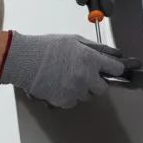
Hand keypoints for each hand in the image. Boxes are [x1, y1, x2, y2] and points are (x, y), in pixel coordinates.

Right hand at [0, 32, 141, 108]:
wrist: (25, 60)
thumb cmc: (49, 47)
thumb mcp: (75, 40)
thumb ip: (98, 48)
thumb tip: (118, 55)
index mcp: (91, 59)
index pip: (116, 69)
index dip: (114, 69)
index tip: (111, 69)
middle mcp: (86, 77)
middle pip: (103, 89)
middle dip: (97, 83)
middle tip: (85, 75)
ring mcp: (75, 91)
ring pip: (87, 96)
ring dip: (82, 89)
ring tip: (66, 78)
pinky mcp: (64, 101)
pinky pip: (73, 101)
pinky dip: (69, 96)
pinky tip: (59, 85)